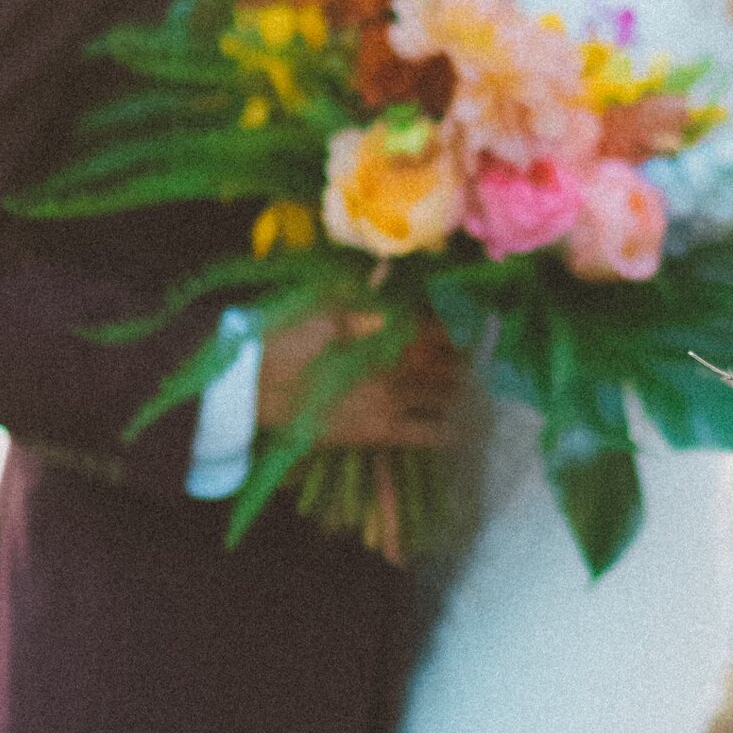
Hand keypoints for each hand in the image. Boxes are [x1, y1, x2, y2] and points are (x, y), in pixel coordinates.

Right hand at [257, 314, 461, 448]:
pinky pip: (428, 434)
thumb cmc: (289, 339)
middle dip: (464, 359)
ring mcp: (395, 401)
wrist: (259, 385)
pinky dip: (450, 431)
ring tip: (470, 385)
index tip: (470, 323)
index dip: (458, 325)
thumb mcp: (330, 307)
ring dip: (462, 389)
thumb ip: (370, 303)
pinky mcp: (383, 432)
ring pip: (445, 395)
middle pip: (448, 362)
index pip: (439, 327)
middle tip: (474, 356)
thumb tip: (399, 298)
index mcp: (389, 331)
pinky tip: (463, 430)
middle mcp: (401, 366)